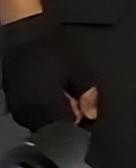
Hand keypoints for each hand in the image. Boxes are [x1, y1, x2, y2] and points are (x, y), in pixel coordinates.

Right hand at [1, 14, 95, 130]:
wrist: (26, 36)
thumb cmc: (56, 52)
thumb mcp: (80, 71)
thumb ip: (88, 95)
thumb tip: (92, 117)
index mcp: (50, 106)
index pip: (67, 131)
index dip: (80, 128)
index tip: (88, 120)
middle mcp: (31, 112)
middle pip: (52, 132)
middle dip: (66, 127)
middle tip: (77, 112)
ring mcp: (18, 108)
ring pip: (37, 127)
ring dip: (51, 123)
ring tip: (63, 107)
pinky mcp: (11, 102)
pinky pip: (26, 118)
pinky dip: (38, 117)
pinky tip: (47, 105)